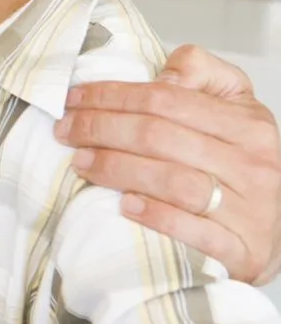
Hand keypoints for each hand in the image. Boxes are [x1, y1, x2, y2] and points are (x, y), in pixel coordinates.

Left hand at [57, 45, 280, 283]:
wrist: (279, 232)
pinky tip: (125, 206)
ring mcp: (251, 210)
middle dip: (101, 129)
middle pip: (160, 136)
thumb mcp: (235, 109)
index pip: (167, 99)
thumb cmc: (242, 166)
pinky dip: (156, 216)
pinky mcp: (244, 251)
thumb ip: (202, 74)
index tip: (73, 99)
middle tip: (64, 131)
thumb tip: (164, 73)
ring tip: (80, 164)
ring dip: (117, 169)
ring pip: (173, 181)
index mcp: (248, 124)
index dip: (112, 95)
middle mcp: (254, 164)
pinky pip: (194, 231)